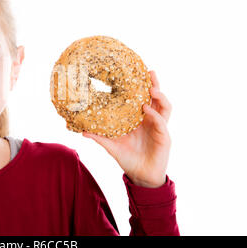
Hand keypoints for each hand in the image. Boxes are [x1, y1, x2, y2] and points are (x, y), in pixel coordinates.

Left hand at [82, 70, 171, 187]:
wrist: (140, 176)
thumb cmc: (127, 159)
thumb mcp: (111, 145)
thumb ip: (98, 137)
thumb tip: (81, 130)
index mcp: (139, 118)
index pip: (143, 97)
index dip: (141, 86)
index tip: (135, 72)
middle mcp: (151, 120)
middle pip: (156, 98)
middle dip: (155, 84)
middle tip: (150, 72)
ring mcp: (159, 127)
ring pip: (165, 107)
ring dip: (160, 96)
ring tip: (151, 88)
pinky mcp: (164, 137)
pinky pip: (161, 123)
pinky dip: (155, 115)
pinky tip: (146, 109)